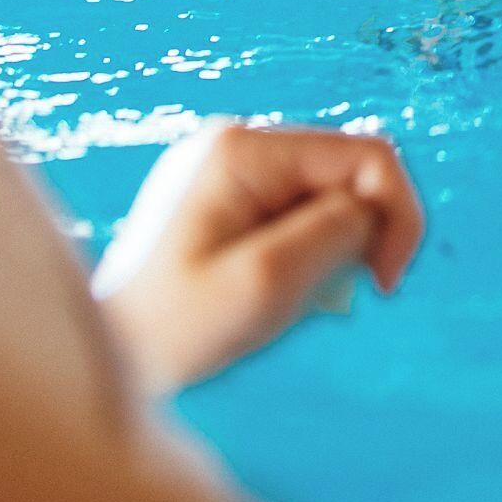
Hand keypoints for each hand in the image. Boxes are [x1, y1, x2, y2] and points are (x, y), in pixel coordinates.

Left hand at [92, 124, 424, 397]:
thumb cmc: (174, 330)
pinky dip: (309, 253)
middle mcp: (236, 142)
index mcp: (243, 149)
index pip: (366, 155)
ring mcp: (228, 167)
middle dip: (360, 234)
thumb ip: (335, 230)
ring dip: (333, 249)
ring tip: (296, 300)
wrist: (106, 359)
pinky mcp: (227, 196)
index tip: (385, 284)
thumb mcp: (265, 284)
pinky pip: (299, 212)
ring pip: (327, 194)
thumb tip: (374, 205)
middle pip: (347, 172)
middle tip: (335, 300)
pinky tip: (280, 292)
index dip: (396, 214)